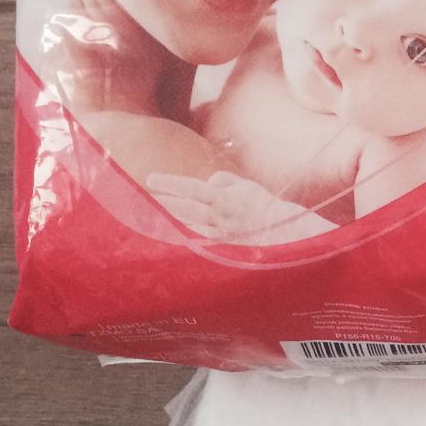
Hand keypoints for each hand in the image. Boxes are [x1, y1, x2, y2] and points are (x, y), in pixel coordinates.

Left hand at [146, 171, 329, 243]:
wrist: (283, 232)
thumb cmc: (264, 205)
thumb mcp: (246, 185)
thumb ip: (224, 181)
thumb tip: (207, 184)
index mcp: (225, 198)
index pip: (191, 188)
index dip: (170, 183)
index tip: (151, 178)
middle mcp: (219, 216)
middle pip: (183, 208)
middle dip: (161, 201)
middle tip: (142, 196)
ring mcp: (218, 233)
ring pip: (186, 224)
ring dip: (167, 218)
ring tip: (149, 213)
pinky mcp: (220, 246)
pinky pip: (196, 238)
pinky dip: (181, 233)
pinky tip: (169, 231)